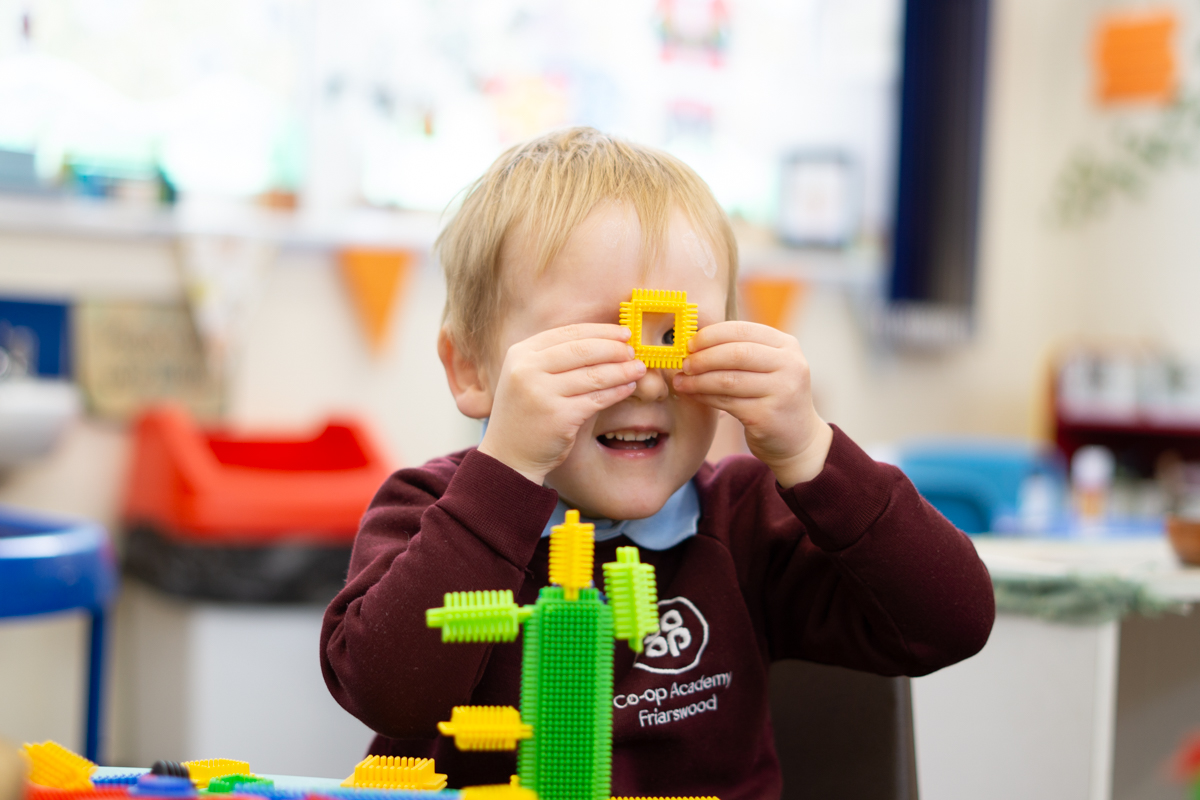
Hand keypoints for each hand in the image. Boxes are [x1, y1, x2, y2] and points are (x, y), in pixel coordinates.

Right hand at [479, 324, 645, 484]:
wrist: (508, 456)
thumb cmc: (525, 414)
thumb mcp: (528, 377)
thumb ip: (555, 358)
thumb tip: (603, 341)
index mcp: (521, 354)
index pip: (568, 332)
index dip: (601, 331)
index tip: (623, 333)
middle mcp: (528, 369)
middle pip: (582, 350)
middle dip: (613, 349)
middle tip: (632, 351)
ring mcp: (541, 393)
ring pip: (593, 374)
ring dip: (621, 370)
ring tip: (638, 368)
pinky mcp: (558, 416)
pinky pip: (597, 399)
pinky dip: (617, 391)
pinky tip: (628, 388)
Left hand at [671, 321, 832, 487]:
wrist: (798, 440)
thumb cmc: (773, 398)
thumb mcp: (769, 367)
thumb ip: (741, 351)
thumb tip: (694, 342)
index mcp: (787, 345)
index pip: (742, 331)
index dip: (711, 335)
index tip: (690, 343)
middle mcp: (790, 365)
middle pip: (736, 354)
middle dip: (703, 357)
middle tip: (684, 363)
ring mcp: (781, 391)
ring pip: (728, 380)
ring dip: (698, 380)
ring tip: (681, 381)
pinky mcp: (767, 416)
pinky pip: (727, 402)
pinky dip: (705, 397)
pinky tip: (693, 394)